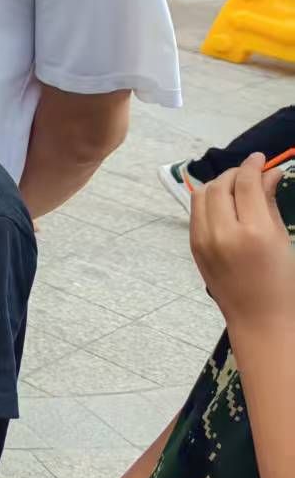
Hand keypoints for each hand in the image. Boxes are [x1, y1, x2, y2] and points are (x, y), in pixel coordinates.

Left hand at [191, 154, 294, 329]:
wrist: (259, 318)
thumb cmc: (282, 282)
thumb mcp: (282, 239)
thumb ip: (270, 202)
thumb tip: (270, 172)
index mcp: (254, 233)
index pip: (246, 184)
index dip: (253, 165)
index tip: (261, 158)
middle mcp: (224, 234)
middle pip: (220, 185)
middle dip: (235, 173)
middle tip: (251, 173)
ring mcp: (204, 241)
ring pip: (202, 195)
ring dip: (219, 184)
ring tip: (238, 186)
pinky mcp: (194, 247)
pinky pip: (196, 212)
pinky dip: (208, 201)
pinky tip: (225, 204)